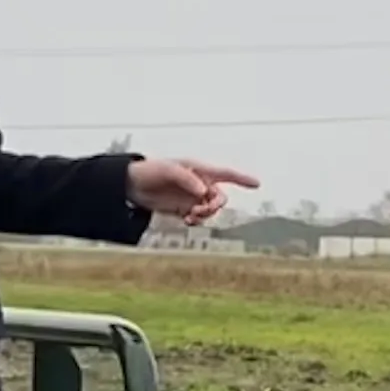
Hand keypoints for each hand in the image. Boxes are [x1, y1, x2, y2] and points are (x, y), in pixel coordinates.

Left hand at [129, 155, 257, 225]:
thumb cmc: (151, 171)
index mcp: (199, 170)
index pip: (226, 174)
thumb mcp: (169, 170)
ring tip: (191, 216)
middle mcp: (199, 184)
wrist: (132, 185)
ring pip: (210, 210)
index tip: (257, 184)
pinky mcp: (183, 209)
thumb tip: (204, 191)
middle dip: (215, 205)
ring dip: (205, 215)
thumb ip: (187, 179)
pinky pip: (198, 218)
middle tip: (201, 209)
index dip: (242, 178)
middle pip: (220, 197)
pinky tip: (188, 220)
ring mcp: (192, 198)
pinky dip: (197, 220)